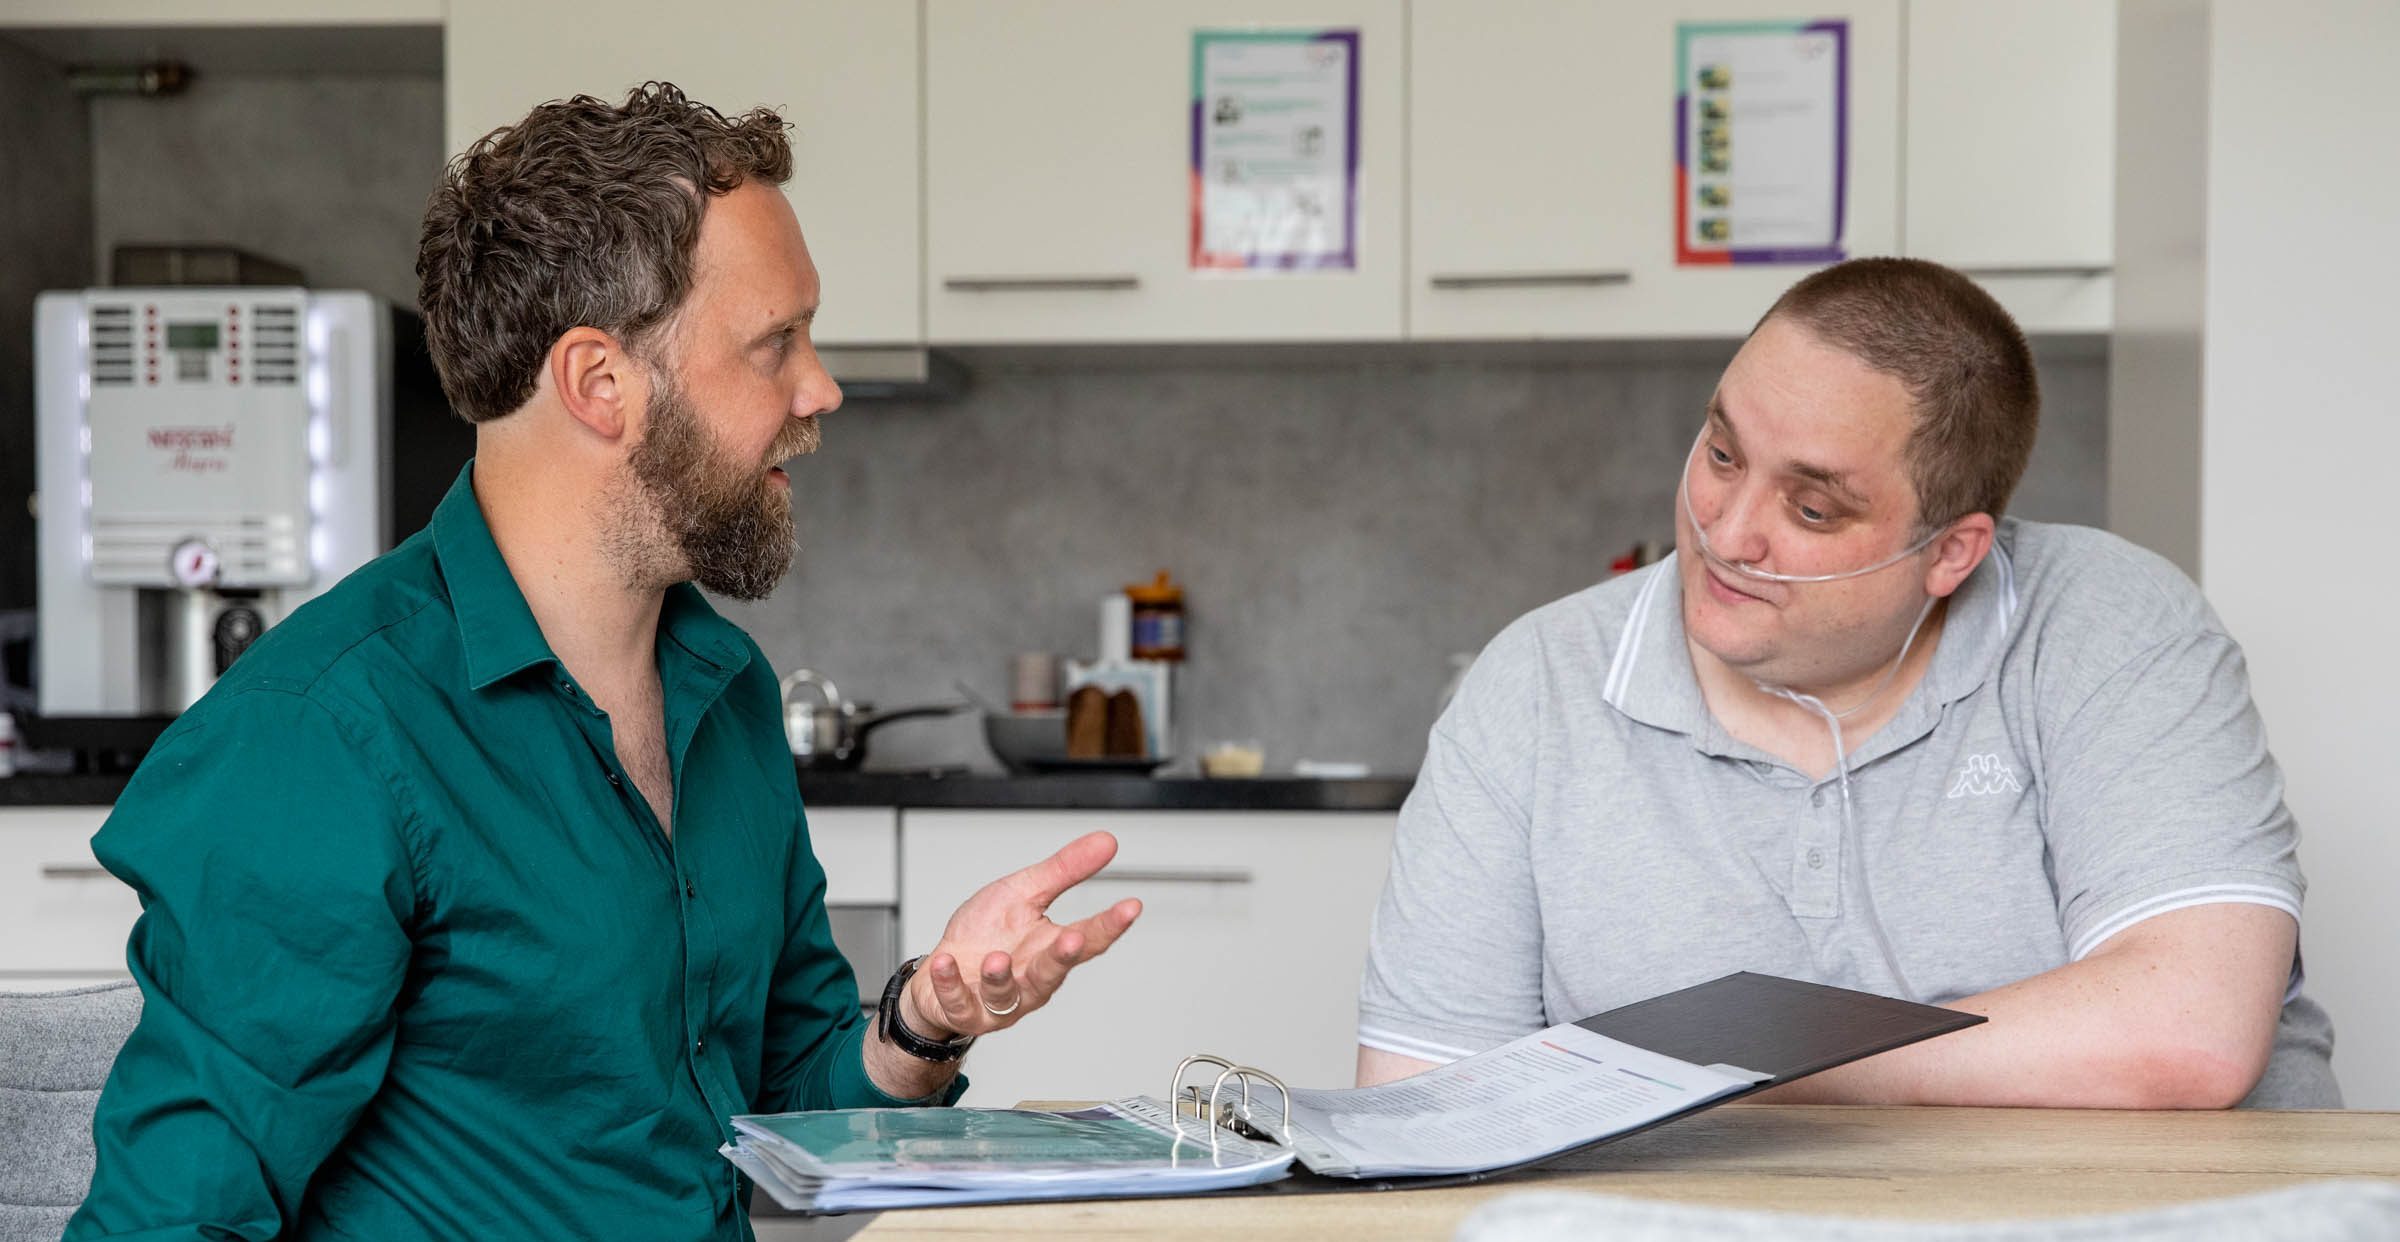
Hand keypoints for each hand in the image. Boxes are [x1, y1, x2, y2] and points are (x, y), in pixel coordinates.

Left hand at [902, 831, 1141, 1039]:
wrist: (939, 970)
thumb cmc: (986, 933)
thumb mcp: (1023, 892)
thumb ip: (1064, 870)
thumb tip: (1106, 842)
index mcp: (1049, 947)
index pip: (1089, 937)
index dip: (1110, 924)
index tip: (1131, 906)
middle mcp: (1030, 978)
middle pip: (1052, 972)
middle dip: (1062, 957)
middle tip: (1072, 938)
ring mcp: (999, 999)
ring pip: (1007, 994)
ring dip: (1000, 978)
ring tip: (995, 959)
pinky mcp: (966, 1010)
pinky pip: (959, 1001)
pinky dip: (950, 983)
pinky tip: (945, 962)